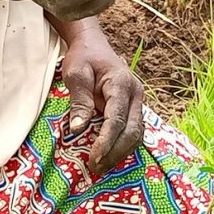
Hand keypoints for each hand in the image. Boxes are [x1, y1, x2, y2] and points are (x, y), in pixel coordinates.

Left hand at [59, 26, 145, 170]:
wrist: (93, 45)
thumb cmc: (83, 57)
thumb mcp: (76, 74)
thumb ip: (79, 100)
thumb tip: (78, 128)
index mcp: (122, 84)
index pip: (117, 119)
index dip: (107, 141)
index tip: (94, 158)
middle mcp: (136, 94)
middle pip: (132, 131)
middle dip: (115, 152)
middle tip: (96, 168)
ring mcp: (137, 101)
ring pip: (137, 134)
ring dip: (121, 153)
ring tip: (102, 167)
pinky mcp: (134, 108)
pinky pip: (134, 131)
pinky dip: (123, 146)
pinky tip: (110, 156)